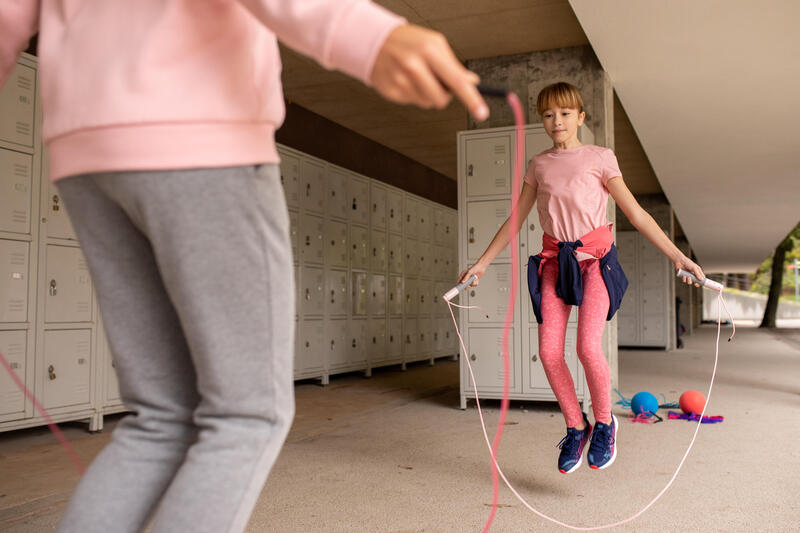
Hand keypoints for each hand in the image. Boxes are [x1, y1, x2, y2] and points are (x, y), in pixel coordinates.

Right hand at [370, 24, 488, 120]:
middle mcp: (413, 66)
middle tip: (437, 82)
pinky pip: (412, 103)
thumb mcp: (435, 43)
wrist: (375, 41)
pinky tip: (407, 80)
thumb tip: (471, 81)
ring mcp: (400, 81)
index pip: (456, 80)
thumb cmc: (408, 41)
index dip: (471, 98)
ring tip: (419, 78)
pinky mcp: (391, 92)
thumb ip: (454, 64)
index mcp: (428, 51)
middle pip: (441, 99)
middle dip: (444, 95)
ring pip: (427, 103)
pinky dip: (413, 94)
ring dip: (427, 94)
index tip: (481, 112)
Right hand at [458, 263, 486, 287]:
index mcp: (463, 275)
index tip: (459, 287)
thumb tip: (463, 282)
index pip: (459, 280)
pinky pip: (474, 285)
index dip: (458, 284)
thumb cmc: (475, 268)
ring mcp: (470, 280)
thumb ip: (466, 277)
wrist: (481, 267)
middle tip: (469, 285)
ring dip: (473, 283)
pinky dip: (476, 283)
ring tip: (474, 279)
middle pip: (464, 285)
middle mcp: (466, 278)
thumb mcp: (469, 272)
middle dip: (467, 286)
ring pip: (470, 285)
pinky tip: (476, 279)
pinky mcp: (474, 281)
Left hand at [674, 255, 703, 287]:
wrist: (680, 261)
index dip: (702, 282)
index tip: (701, 284)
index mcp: (697, 272)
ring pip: (690, 282)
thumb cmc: (688, 263)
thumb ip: (697, 274)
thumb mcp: (694, 268)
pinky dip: (684, 279)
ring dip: (689, 281)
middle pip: (696, 282)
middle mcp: (693, 275)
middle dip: (696, 284)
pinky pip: (684, 280)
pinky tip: (684, 276)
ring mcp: (688, 276)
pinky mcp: (683, 276)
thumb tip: (701, 279)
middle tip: (695, 284)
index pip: (701, 278)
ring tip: (688, 277)